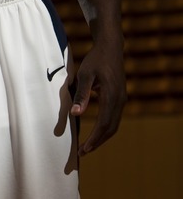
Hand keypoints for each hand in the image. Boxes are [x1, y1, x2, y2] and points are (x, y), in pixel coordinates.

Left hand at [70, 41, 126, 155]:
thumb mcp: (85, 74)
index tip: (83, 149)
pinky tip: (96, 131)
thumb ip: (81, 94)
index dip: (94, 139)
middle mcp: (120, 100)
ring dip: (102, 137)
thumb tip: (75, 114)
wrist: (110, 47)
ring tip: (88, 145)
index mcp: (112, 96)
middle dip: (97, 142)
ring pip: (114, 125)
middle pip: (110, 128)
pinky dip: (106, 128)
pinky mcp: (120, 97)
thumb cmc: (95, 59)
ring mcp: (122, 99)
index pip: (103, 124)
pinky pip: (114, 118)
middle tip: (83, 152)